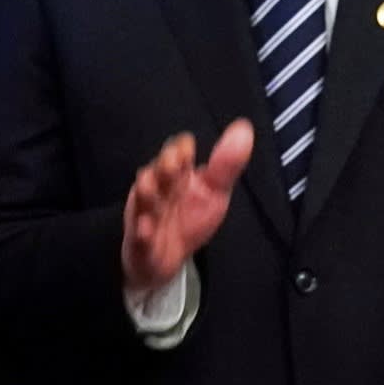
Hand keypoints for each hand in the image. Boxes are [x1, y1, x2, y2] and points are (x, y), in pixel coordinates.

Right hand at [120, 119, 253, 294]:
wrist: (167, 258)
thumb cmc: (190, 218)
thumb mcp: (214, 192)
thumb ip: (226, 164)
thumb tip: (244, 127)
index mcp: (177, 175)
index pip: (177, 151)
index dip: (182, 148)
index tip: (189, 149)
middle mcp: (158, 189)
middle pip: (157, 171)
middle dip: (164, 167)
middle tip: (175, 166)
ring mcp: (145, 214)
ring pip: (142, 201)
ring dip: (147, 194)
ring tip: (151, 190)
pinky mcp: (139, 242)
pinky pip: (138, 237)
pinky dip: (141, 234)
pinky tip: (146, 230)